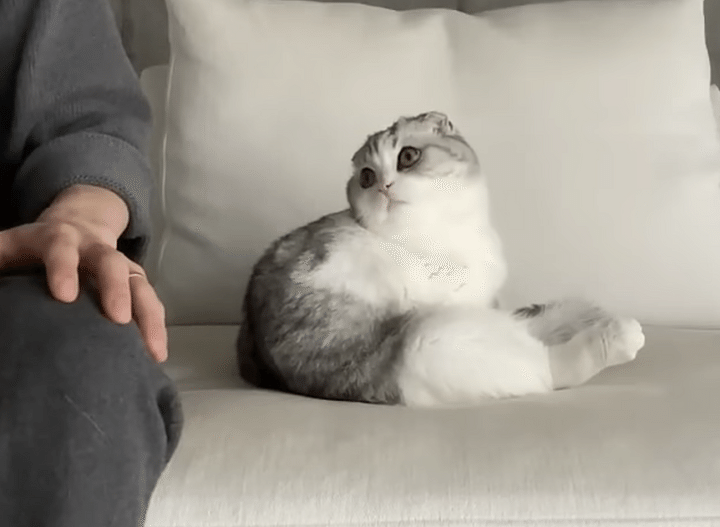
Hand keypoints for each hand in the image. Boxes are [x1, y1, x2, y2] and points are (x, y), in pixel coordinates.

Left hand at [0, 184, 167, 361]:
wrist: (80, 225)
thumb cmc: (37, 246)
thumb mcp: (10, 245)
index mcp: (60, 238)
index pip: (61, 248)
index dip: (64, 268)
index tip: (64, 296)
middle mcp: (97, 249)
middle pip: (111, 263)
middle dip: (116, 289)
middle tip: (118, 318)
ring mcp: (122, 265)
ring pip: (140, 285)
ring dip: (148, 316)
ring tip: (152, 349)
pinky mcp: (137, 283)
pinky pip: (152, 302)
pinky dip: (157, 326)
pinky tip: (157, 354)